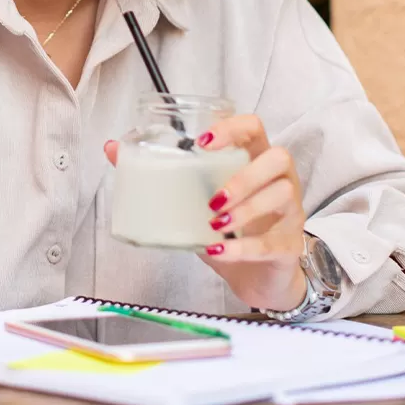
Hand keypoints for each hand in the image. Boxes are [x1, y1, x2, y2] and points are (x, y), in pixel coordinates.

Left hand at [104, 115, 307, 311]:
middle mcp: (279, 179)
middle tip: (211, 196)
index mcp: (254, 159)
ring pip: (280, 195)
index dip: (231, 128)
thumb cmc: (228, 228)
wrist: (258, 278)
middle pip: (277, 157)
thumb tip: (113, 148)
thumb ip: (161, 176)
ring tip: (214, 222)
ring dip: (245, 209)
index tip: (202, 141)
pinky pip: (272, 242)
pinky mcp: (291, 246)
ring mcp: (291, 212)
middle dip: (243, 175)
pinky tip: (218, 250)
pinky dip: (242, 247)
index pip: (254, 127)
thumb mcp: (193, 200)